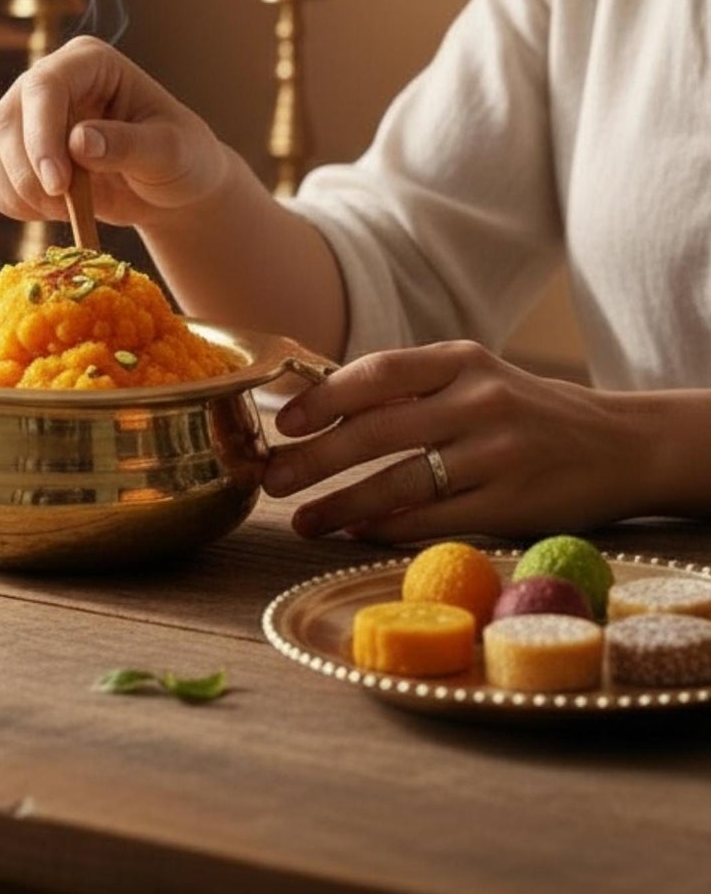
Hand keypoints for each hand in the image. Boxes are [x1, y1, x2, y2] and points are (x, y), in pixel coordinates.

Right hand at [0, 35, 232, 229]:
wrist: (170, 189)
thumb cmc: (181, 160)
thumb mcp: (171, 153)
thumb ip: (130, 145)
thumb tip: (78, 141)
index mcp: (88, 62)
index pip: (44, 86)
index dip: (41, 135)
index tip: (57, 184)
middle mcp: (48, 80)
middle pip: (6, 118)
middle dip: (27, 172)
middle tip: (62, 207)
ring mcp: (25, 115)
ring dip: (20, 190)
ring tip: (67, 209)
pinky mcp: (12, 152)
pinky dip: (12, 203)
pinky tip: (52, 212)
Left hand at [262, 341, 644, 541]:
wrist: (620, 444)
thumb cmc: (522, 408)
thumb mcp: (473, 377)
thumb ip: (408, 389)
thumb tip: (317, 406)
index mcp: (461, 360)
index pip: (378, 372)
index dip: (324, 398)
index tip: (283, 422)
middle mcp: (479, 401)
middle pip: (378, 431)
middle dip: (316, 459)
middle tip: (273, 479)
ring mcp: (498, 454)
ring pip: (400, 483)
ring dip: (342, 504)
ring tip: (304, 519)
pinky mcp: (512, 505)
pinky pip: (434, 519)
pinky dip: (388, 528)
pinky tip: (355, 532)